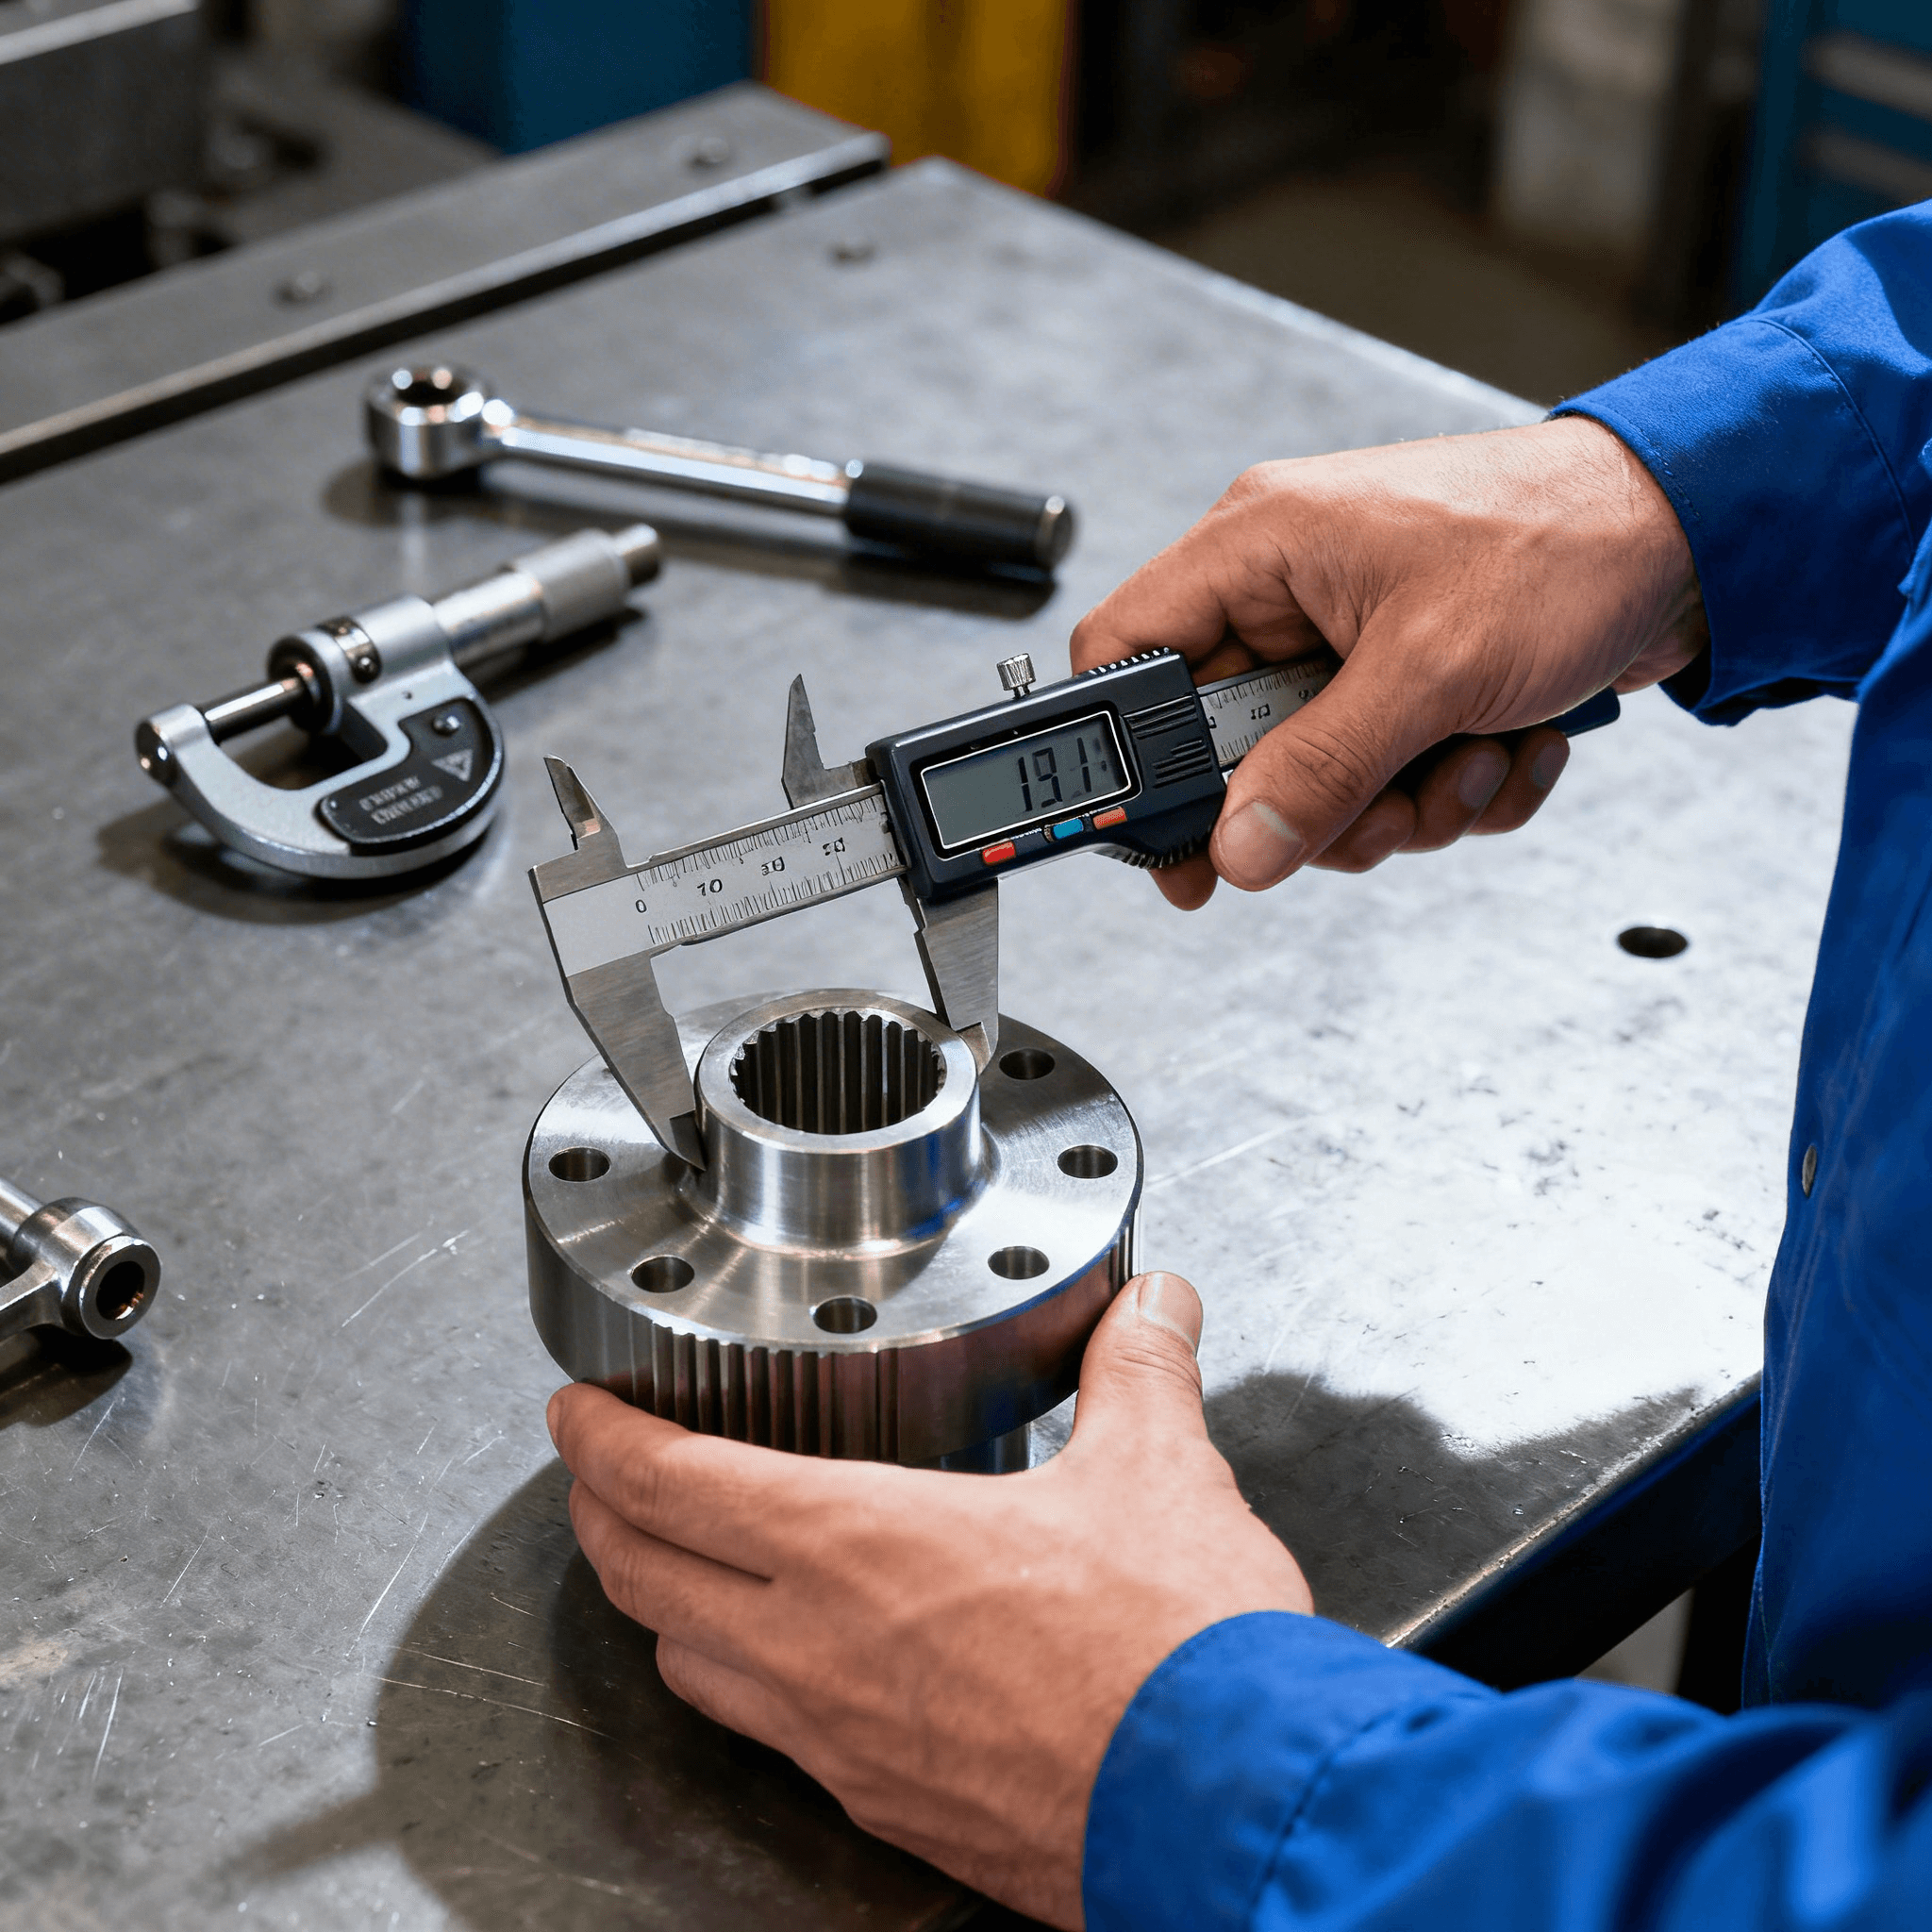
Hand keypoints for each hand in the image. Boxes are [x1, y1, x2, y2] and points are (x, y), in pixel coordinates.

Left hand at [548, 1273, 1311, 1928]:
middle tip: (599, 1474)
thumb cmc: (1176, 1652)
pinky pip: (768, 1737)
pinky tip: (796, 1664)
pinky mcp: (882, 1806)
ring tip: (680, 1561)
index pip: (673, 1483)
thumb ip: (1138, 1371)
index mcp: (858, 1544)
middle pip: (642, 1578)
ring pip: (689, 1668)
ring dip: (661, 1604)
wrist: (1228, 1817)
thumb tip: (1151, 1304)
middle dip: (601, 1513)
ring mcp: (839, 1743)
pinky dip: (743, 1682)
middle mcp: (817, 1650)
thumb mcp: (1159, 1470)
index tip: (576, 1411)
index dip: (601, 1440)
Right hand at [1070, 416, 1706, 907]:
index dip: (1129, 756)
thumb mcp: (1430, 667)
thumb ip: (1321, 769)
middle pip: (1229, 748)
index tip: (1172, 843)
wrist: (1693, 536)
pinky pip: (1385, 780)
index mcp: (1259, 546)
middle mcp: (1289, 593)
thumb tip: (1238, 848)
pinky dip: (1451, 786)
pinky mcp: (1404, 683)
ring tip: (1472, 756)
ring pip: (1315, 782)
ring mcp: (1348, 643)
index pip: (1128, 651)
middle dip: (1319, 801)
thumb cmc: (1565, 541)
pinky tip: (1507, 744)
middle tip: (1376, 805)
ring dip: (1403, 803)